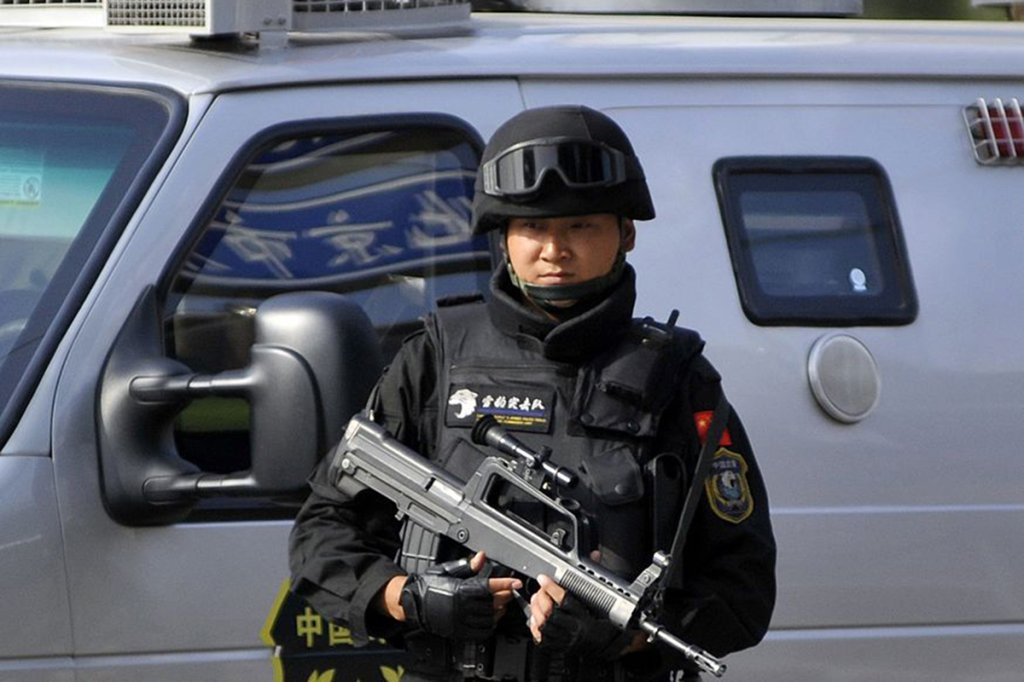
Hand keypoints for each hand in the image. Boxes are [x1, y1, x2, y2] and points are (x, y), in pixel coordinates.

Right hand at [396, 551, 521, 640]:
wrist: (412, 603)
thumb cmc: (428, 585)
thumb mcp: (447, 570)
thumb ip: (467, 566)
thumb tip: (481, 557)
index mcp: (459, 590)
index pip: (489, 586)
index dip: (505, 584)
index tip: (516, 582)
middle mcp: (461, 607)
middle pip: (492, 602)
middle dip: (505, 595)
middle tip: (510, 590)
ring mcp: (460, 621)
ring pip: (489, 618)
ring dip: (500, 610)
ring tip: (502, 603)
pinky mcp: (458, 631)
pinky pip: (481, 631)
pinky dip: (490, 624)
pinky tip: (492, 617)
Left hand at [529, 574, 626, 658]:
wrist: (600, 644)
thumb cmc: (599, 621)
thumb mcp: (597, 600)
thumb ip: (592, 577)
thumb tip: (595, 555)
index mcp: (584, 616)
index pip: (565, 599)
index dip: (552, 587)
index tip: (544, 578)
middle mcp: (574, 629)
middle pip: (552, 612)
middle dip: (541, 598)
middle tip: (539, 590)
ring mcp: (564, 639)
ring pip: (544, 625)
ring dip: (536, 610)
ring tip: (535, 600)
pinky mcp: (557, 647)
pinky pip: (541, 638)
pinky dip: (535, 626)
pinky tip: (535, 618)